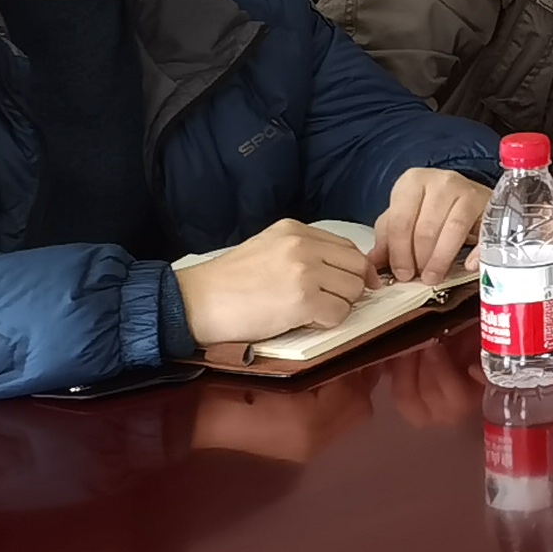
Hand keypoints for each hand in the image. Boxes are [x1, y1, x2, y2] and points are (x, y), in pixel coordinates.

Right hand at [179, 218, 371, 348]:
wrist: (195, 302)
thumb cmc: (226, 283)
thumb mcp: (267, 249)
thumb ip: (303, 252)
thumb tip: (340, 270)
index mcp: (295, 230)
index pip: (347, 246)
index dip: (352, 269)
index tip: (347, 284)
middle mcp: (303, 245)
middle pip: (357, 266)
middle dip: (350, 287)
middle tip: (329, 302)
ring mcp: (305, 271)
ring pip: (353, 290)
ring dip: (338, 305)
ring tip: (309, 311)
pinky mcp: (303, 300)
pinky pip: (339, 313)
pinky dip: (327, 321)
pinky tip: (303, 321)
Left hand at [369, 166, 489, 283]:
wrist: (468, 194)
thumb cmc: (432, 206)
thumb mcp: (405, 215)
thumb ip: (388, 238)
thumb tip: (372, 263)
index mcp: (413, 181)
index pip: (400, 221)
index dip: (399, 252)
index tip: (402, 274)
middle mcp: (441, 181)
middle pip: (426, 228)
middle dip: (420, 259)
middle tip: (419, 278)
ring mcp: (468, 190)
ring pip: (452, 230)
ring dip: (441, 259)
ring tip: (435, 276)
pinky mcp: (489, 205)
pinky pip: (482, 234)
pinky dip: (476, 253)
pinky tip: (468, 266)